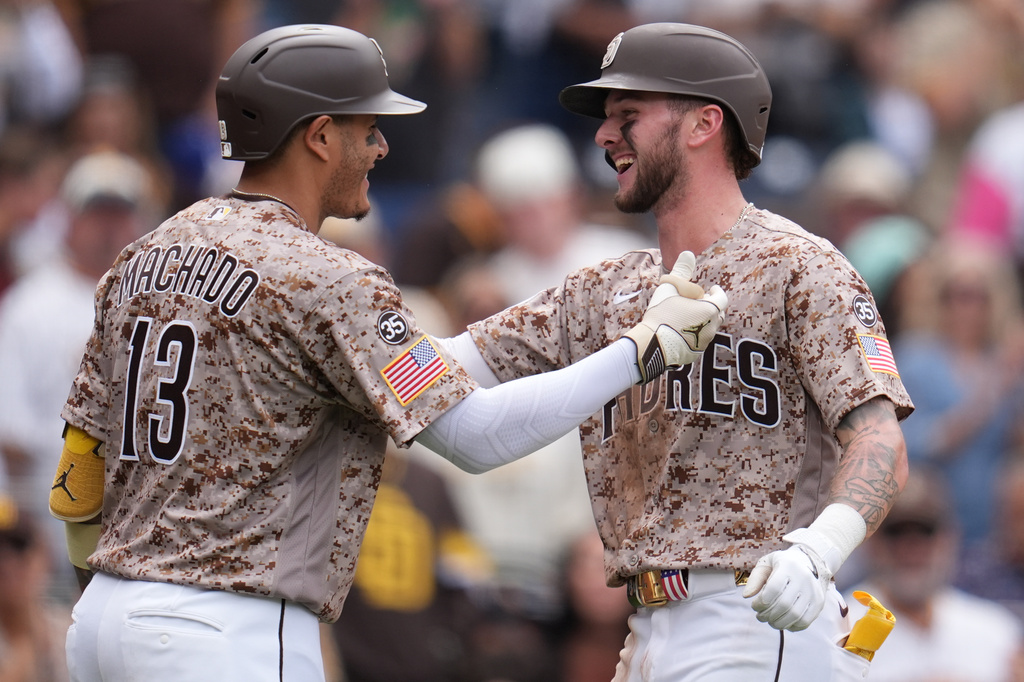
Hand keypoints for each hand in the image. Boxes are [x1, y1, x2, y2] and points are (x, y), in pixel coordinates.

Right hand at [624, 251, 726, 383]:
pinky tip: (683, 331)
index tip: (711, 289)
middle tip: (701, 302)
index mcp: (710, 309)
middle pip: (718, 313)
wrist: (651, 344)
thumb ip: (682, 270)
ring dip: (704, 320)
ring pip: (710, 328)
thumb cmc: (661, 313)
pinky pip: (700, 341)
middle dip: (712, 306)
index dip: (716, 292)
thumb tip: (688, 253)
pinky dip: (696, 334)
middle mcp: (712, 326)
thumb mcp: (670, 288)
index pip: (721, 297)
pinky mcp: (696, 353)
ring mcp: (704, 342)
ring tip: (691, 316)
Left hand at [743, 504, 865, 630]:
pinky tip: (784, 623)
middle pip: (784, 604)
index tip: (754, 606)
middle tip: (760, 616)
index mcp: (788, 566)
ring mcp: (814, 592)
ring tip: (770, 621)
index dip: (761, 602)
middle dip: (768, 615)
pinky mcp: (819, 603)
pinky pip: (806, 621)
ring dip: (778, 623)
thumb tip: (746, 596)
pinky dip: (792, 626)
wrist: (810, 561)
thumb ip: (755, 578)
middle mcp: (804, 578)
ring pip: (795, 615)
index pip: (774, 588)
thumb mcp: (766, 564)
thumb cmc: (782, 564)